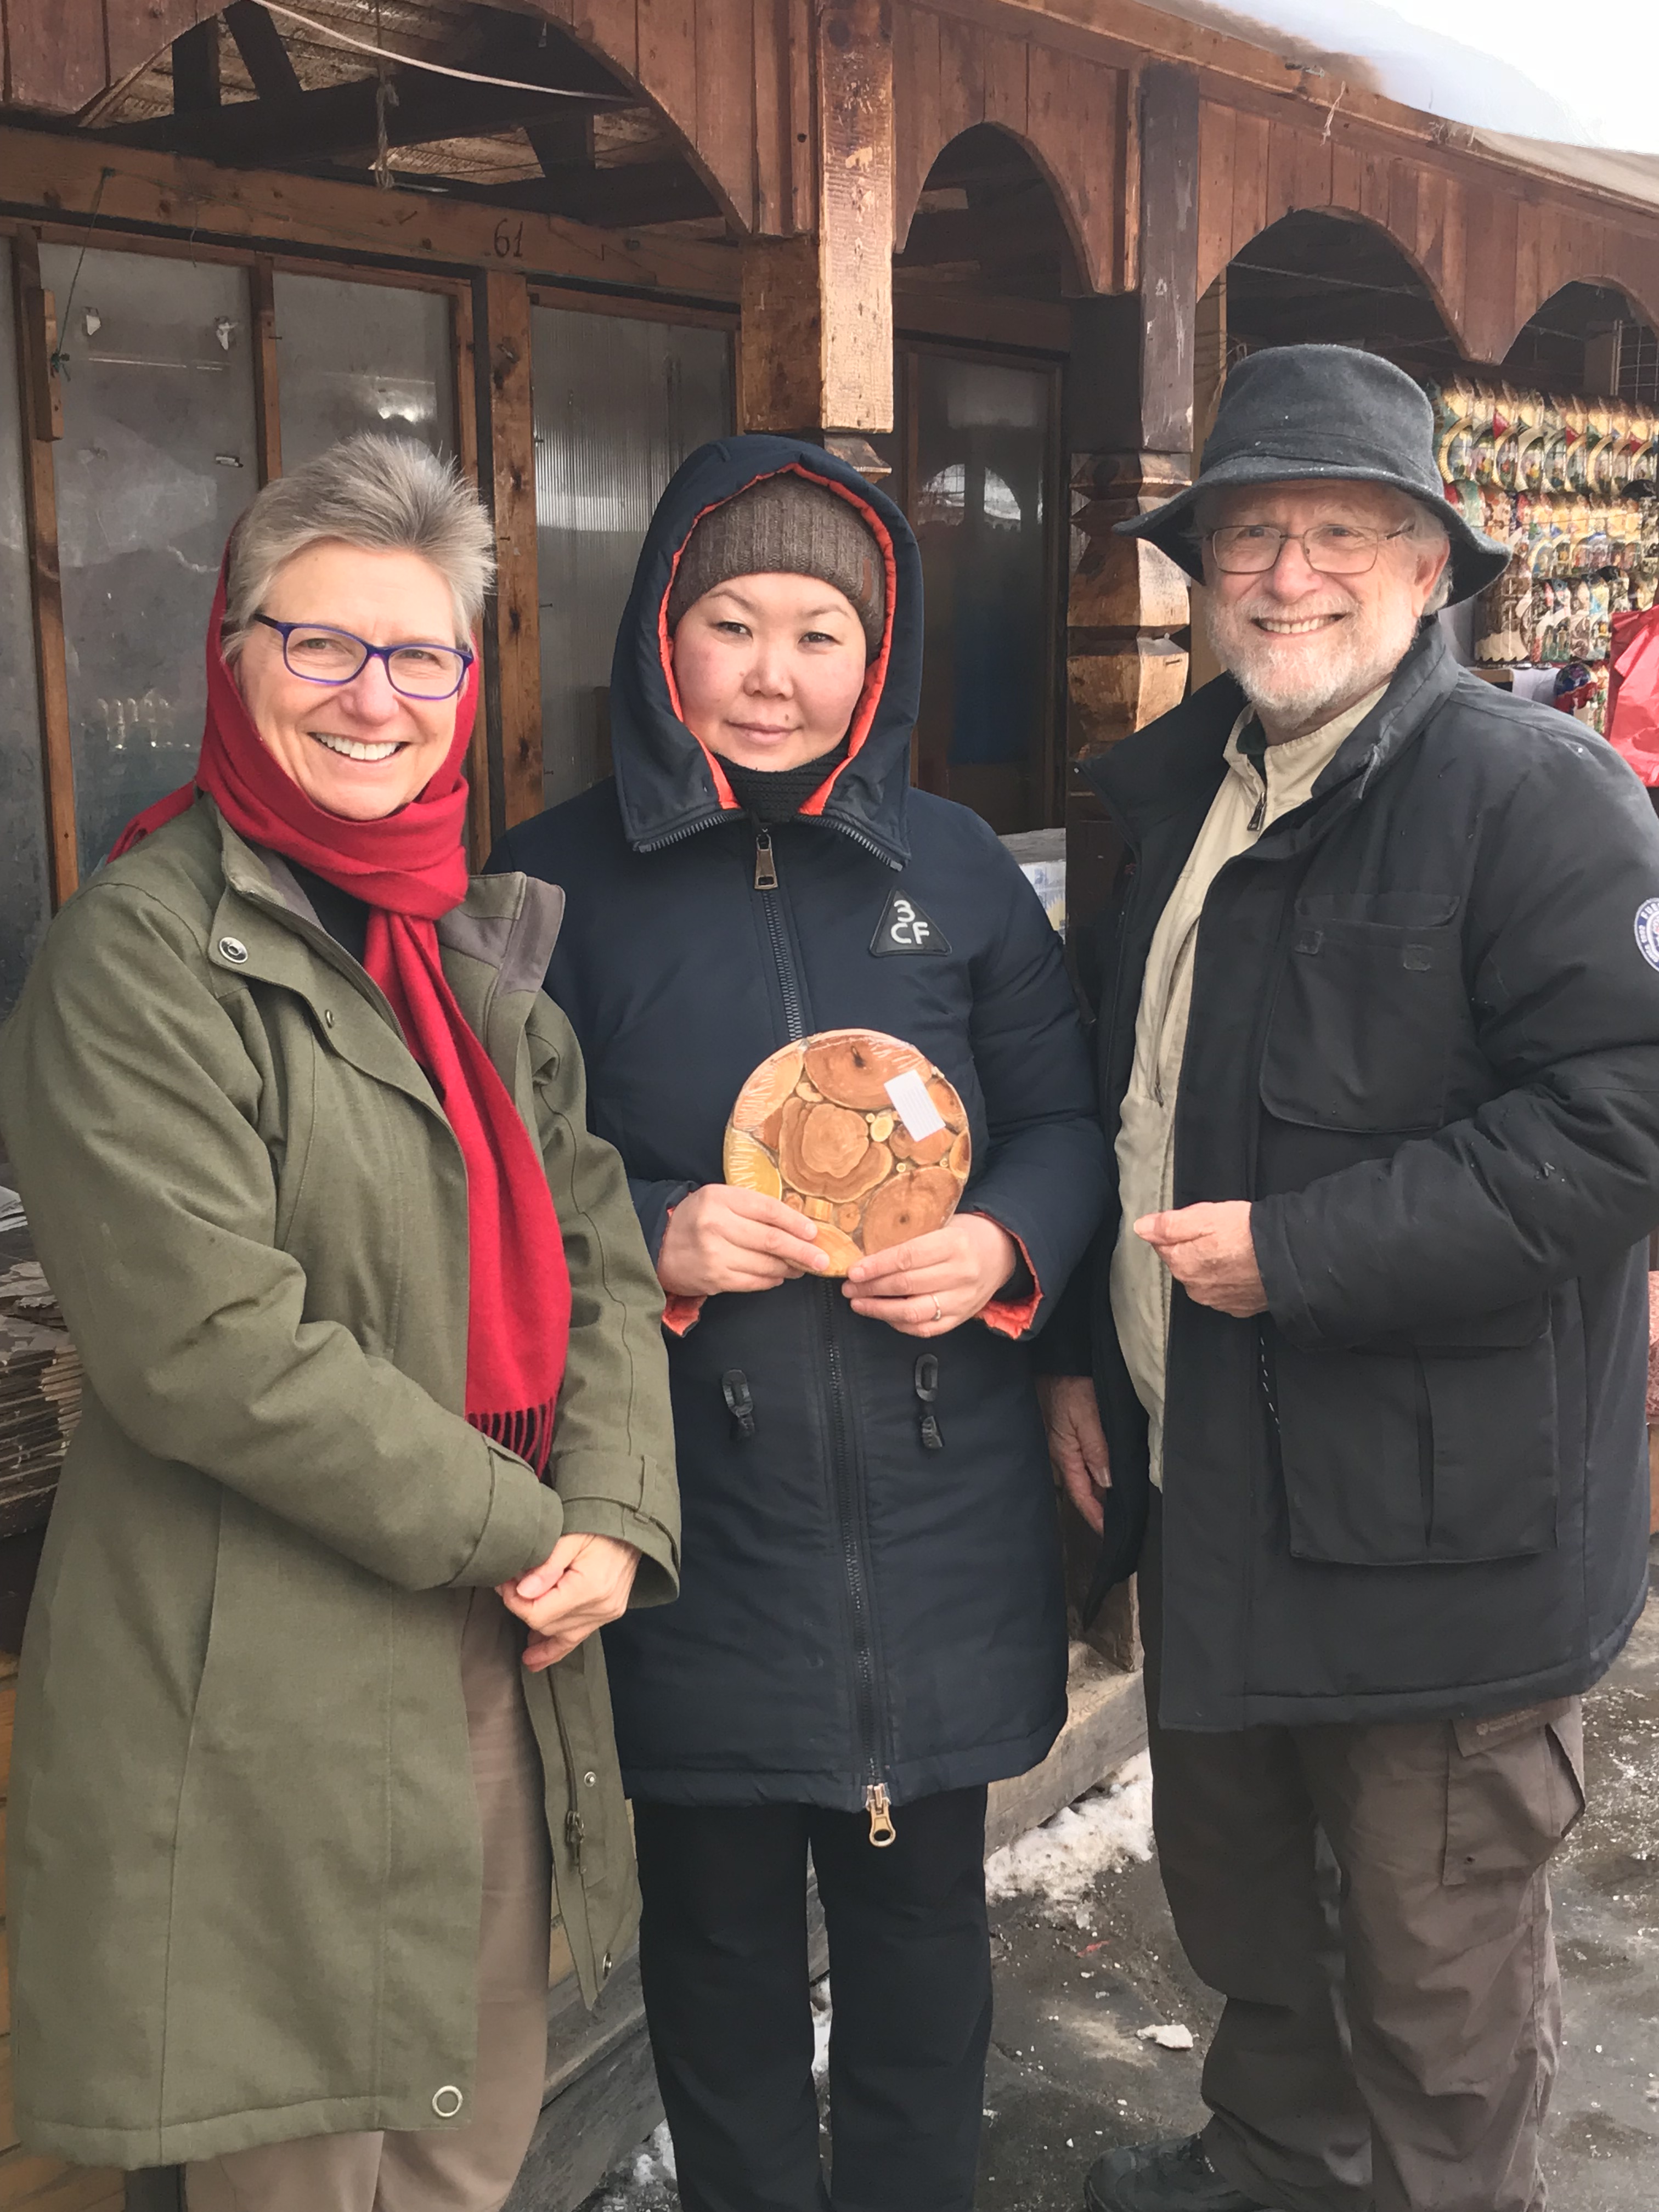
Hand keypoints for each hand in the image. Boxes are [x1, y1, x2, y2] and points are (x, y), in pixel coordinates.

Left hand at [499, 1533, 640, 1670]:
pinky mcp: (608, 1614)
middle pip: (548, 1625)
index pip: (539, 1613)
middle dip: (523, 1610)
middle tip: (507, 1590)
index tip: (503, 1585)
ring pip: (561, 1637)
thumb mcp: (570, 1536)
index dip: (515, 1602)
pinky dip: (555, 1649)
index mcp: (589, 1588)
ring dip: (537, 1635)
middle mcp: (600, 1607)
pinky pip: (577, 1638)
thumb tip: (522, 1591)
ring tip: (517, 1639)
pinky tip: (537, 1659)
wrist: (632, 1530)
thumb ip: (546, 1564)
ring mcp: (606, 1614)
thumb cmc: (601, 1528)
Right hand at [657, 1184, 827, 1297]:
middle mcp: (717, 1225)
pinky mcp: (714, 1278)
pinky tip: (779, 1276)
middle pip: (771, 1240)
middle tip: (822, 1260)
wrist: (658, 1246)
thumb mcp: (719, 1199)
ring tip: (802, 1267)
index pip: (768, 1210)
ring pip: (765, 1264)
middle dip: (802, 1252)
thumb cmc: (696, 1219)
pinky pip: (753, 1281)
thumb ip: (752, 1207)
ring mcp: (715, 1255)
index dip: (795, 1223)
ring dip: (789, 1268)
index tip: (814, 1233)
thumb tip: (796, 1224)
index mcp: (720, 1199)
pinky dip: (770, 1280)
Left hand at [843, 1212, 1017, 1335]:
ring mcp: (962, 1299)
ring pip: (914, 1312)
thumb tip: (866, 1253)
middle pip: (907, 1285)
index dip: (876, 1267)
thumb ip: (910, 1237)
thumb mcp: (940, 1224)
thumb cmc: (962, 1234)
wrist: (1000, 1251)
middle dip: (871, 1288)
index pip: (908, 1258)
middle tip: (849, 1288)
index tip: (853, 1271)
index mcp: (954, 1244)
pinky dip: (900, 1323)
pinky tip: (883, 1314)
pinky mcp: (961, 1317)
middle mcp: (961, 1273)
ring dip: (880, 1310)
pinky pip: (925, 1328)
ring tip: (858, 1303)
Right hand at [1038, 1373, 1111, 1532]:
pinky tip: (1104, 1473)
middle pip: (1082, 1488)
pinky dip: (1094, 1471)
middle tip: (1117, 1523)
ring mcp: (1062, 1444)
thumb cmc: (1069, 1385)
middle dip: (1098, 1507)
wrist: (1056, 1360)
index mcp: (1065, 1454)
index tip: (1110, 1534)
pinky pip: (1081, 1460)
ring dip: (1097, 1490)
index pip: (1081, 1495)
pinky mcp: (1066, 1434)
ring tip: (1115, 1504)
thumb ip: (1097, 1450)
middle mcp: (1061, 1454)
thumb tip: (1106, 1482)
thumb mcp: (1087, 1416)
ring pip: (1082, 1475)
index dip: (1096, 1516)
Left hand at [1135, 1201, 1265, 1317]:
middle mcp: (1195, 1288)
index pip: (1164, 1245)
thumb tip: (1140, 1227)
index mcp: (1181, 1264)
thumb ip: (1168, 1224)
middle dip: (1195, 1248)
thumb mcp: (1203, 1216)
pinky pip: (1225, 1291)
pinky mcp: (1238, 1307)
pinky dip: (1230, 1280)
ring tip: (1234, 1249)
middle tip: (1219, 1233)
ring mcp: (1217, 1301)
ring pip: (1204, 1278)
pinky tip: (1243, 1268)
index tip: (1196, 1222)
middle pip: (1184, 1263)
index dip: (1178, 1230)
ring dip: (1212, 1265)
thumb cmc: (1246, 1233)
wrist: (1288, 1259)